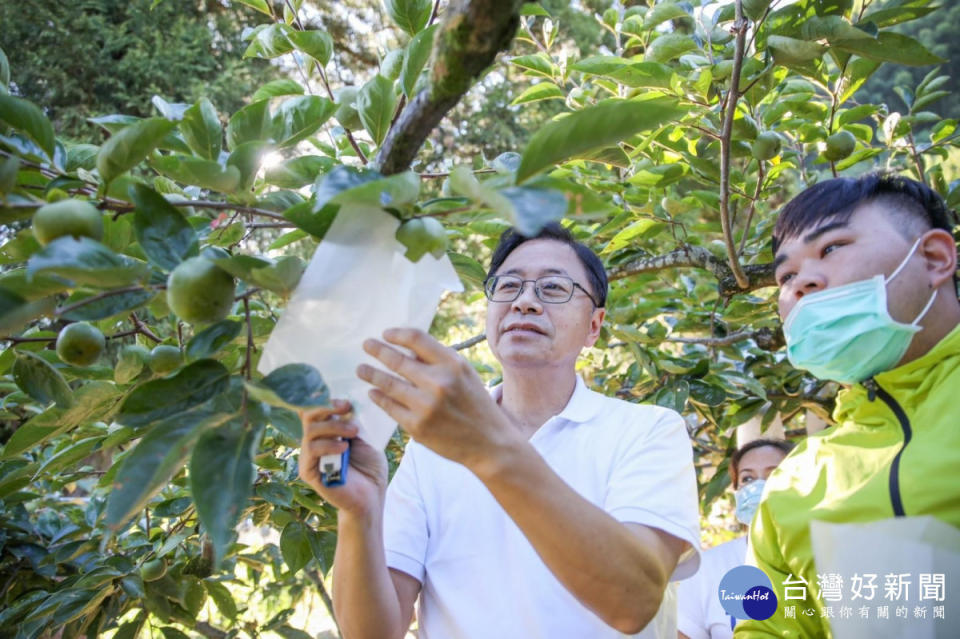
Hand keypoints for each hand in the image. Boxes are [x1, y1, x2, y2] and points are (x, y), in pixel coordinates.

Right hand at [298, 399, 387, 517]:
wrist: (372, 496)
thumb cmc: (370, 466)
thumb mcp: (366, 437)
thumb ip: (354, 420)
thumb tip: (348, 399)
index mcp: (326, 430)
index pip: (315, 408)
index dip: (324, 398)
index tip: (344, 396)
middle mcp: (314, 440)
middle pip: (308, 415)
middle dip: (327, 406)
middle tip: (346, 407)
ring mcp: (310, 456)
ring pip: (310, 431)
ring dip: (333, 426)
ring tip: (353, 432)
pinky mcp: (309, 471)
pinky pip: (312, 450)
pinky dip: (328, 445)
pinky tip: (344, 448)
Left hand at [356, 328, 520, 472]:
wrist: (489, 443)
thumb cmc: (476, 404)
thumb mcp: (465, 375)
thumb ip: (438, 361)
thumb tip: (406, 348)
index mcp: (452, 365)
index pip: (416, 339)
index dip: (397, 334)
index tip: (386, 334)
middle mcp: (438, 383)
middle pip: (397, 360)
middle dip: (377, 351)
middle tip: (366, 345)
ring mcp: (425, 406)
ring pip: (388, 384)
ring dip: (371, 374)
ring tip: (361, 369)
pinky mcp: (416, 427)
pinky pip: (390, 407)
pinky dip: (379, 397)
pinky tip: (373, 392)